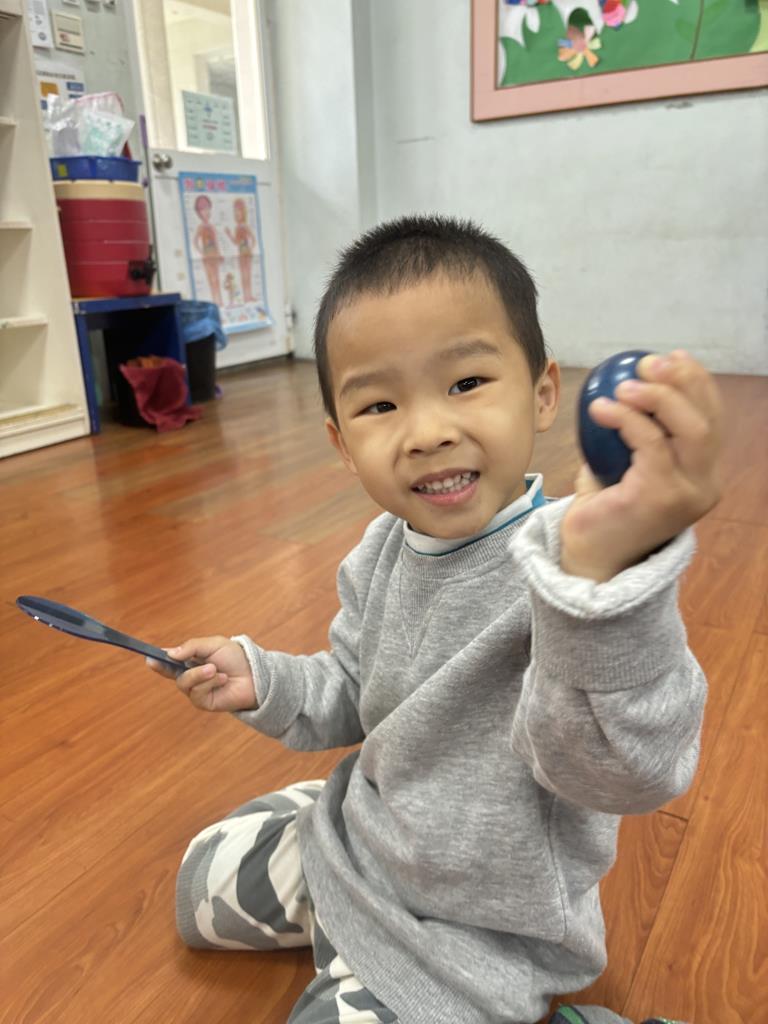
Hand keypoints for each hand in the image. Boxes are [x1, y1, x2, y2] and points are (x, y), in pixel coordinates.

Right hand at [146, 636, 256, 711]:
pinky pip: (196, 693)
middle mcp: (191, 675)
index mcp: (191, 659)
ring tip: (215, 669)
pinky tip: (222, 679)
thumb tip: (170, 653)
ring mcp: (196, 690)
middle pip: (170, 673)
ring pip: (183, 682)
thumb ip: (192, 647)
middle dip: (165, 667)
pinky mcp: (203, 702)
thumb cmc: (236, 658)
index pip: (169, 660)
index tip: (148, 657)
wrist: (255, 675)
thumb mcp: (213, 644)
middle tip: (166, 660)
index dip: (158, 659)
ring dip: (199, 674)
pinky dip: (209, 683)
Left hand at [561, 351, 722, 581]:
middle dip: (683, 383)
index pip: (712, 420)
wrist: (587, 557)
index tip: (670, 357)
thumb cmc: (603, 510)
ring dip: (656, 398)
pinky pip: (649, 444)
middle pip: (707, 421)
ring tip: (623, 386)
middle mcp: (704, 486)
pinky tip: (600, 408)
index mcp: (702, 476)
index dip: (697, 383)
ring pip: (689, 430)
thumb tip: (628, 382)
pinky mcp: (660, 498)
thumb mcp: (625, 465)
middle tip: (647, 364)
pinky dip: (625, 419)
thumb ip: (635, 432)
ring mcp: (687, 495)